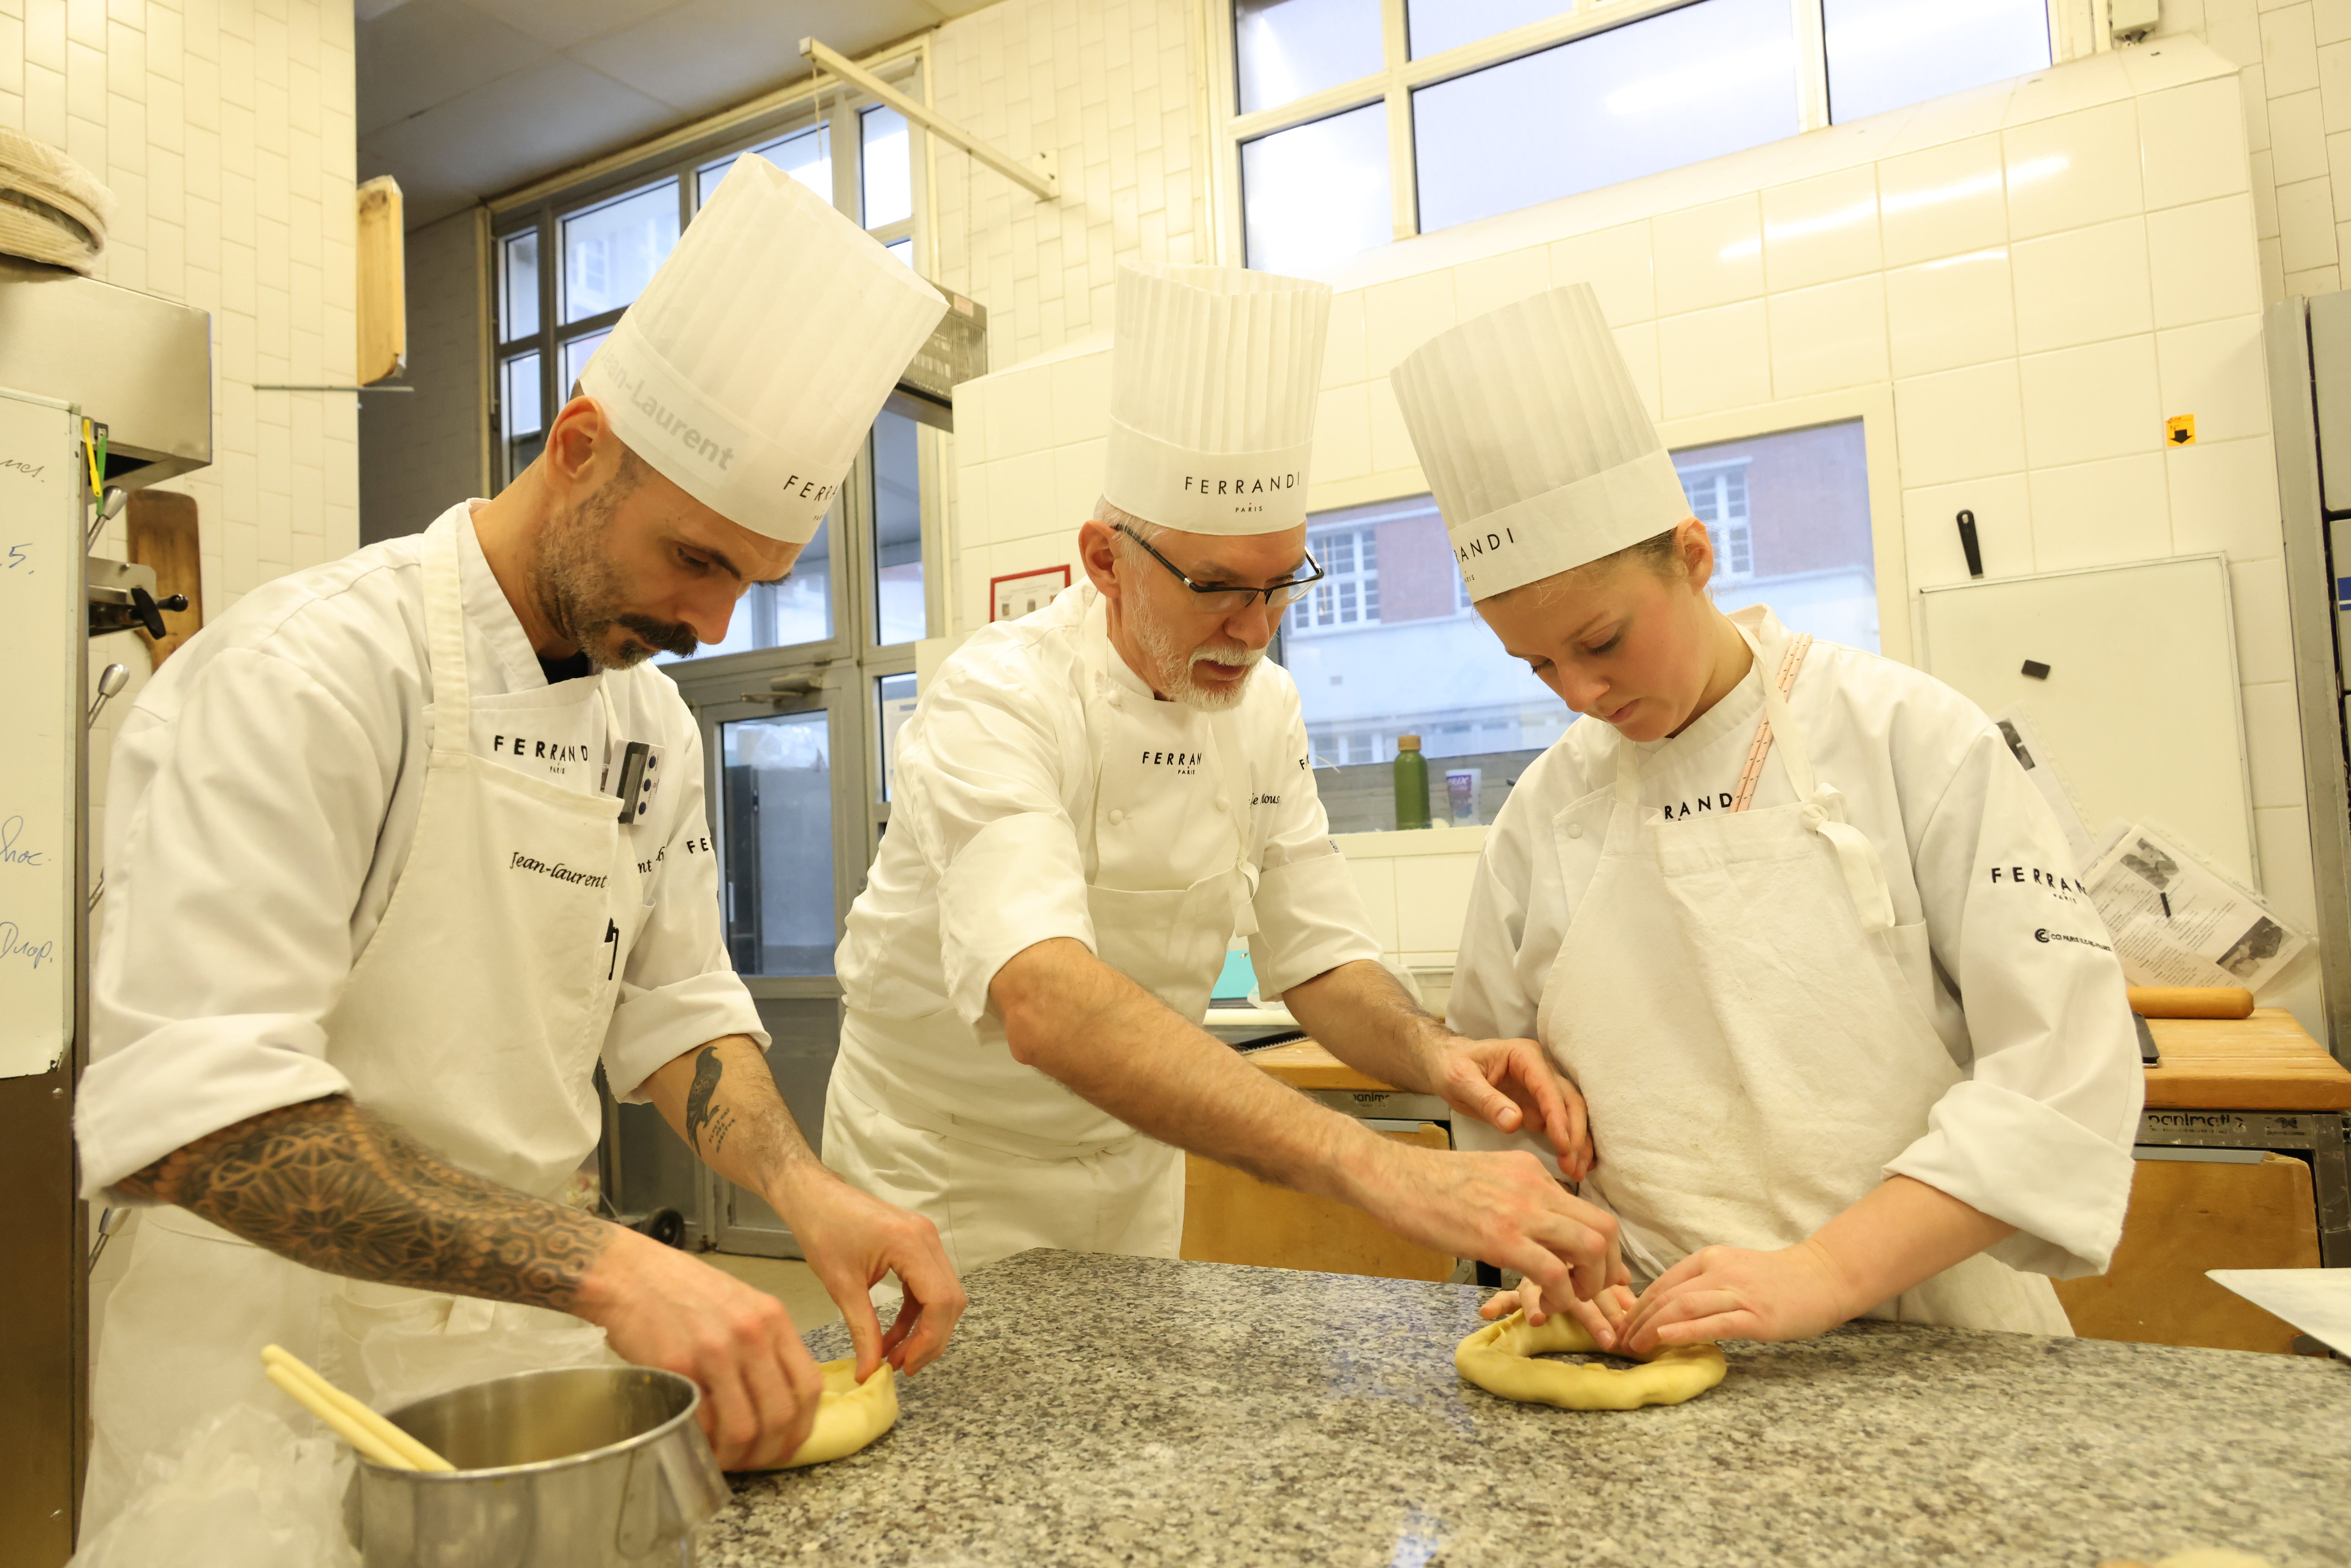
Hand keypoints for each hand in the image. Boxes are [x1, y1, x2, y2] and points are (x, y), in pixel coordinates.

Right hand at [572, 1226, 826, 1469]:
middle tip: (753, 1461)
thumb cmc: (684, 1290)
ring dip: (737, 1455)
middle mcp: (751, 1334)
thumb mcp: (742, 1305)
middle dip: (769, 1450)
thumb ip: (765, 1346)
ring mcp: (715, 1350)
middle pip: (780, 1413)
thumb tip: (779, 1400)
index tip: (788, 1445)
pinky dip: (704, 1443)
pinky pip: (703, 1422)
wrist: (631, 1274)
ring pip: (744, 1426)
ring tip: (723, 1458)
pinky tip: (698, 1443)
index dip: (802, 1426)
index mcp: (772, 1318)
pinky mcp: (678, 1366)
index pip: (808, 1385)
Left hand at [771, 1170, 967, 1380]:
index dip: (929, 1340)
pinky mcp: (918, 1243)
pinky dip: (915, 1312)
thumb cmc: (822, 1230)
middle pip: (949, 1300)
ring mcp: (925, 1238)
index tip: (906, 1366)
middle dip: (930, 1339)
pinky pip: (928, 1285)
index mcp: (910, 1243)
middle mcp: (927, 1238)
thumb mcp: (841, 1286)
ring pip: (943, 1294)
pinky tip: (894, 1333)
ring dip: (924, 1328)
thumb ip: (862, 1330)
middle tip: (902, 1365)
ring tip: (894, 1354)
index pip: (940, 1301)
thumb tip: (870, 1372)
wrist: (814, 1197)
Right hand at [1357, 1143, 1628, 1348]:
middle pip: (1604, 1227)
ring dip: (1590, 1285)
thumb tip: (1531, 1223)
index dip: (1603, 1249)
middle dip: (1608, 1269)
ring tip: (1569, 1302)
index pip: (1588, 1210)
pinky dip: (1560, 1296)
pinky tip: (1542, 1307)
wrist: (1391, 1176)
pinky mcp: (1501, 1238)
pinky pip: (1554, 1272)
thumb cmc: (1427, 1183)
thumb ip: (1515, 1195)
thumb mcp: (1485, 1176)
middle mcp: (1536, 1186)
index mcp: (1532, 1172)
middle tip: (1591, 1293)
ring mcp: (1521, 1211)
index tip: (1597, 1275)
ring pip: (1590, 1247)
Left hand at [1427, 1036, 1592, 1180]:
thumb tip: (1514, 1122)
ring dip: (1578, 1142)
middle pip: (1569, 1100)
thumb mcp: (1461, 1081)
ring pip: (1571, 1114)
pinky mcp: (1538, 1106)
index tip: (1564, 1145)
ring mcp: (1542, 1088)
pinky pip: (1561, 1124)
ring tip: (1577, 1171)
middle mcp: (1541, 1069)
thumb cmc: (1452, 1066)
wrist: (1447, 1064)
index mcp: (1524, 1056)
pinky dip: (1570, 1143)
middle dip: (1575, 1134)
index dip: (1558, 1117)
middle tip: (1573, 1166)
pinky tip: (1577, 1163)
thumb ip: (1487, 1100)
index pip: (1548, 1087)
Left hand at [1615, 1239, 1854, 1355]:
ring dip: (1653, 1328)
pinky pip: (1714, 1322)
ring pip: (1683, 1307)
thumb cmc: (1775, 1279)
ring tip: (1633, 1346)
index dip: (1637, 1307)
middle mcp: (1718, 1271)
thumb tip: (1666, 1309)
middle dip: (1638, 1321)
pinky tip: (1665, 1339)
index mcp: (1708, 1259)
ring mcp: (1737, 1293)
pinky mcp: (1755, 1316)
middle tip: (1619, 1343)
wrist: (1822, 1277)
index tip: (1621, 1327)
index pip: (1662, 1283)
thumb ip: (1701, 1285)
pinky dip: (1685, 1330)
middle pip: (1666, 1296)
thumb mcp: (1731, 1271)